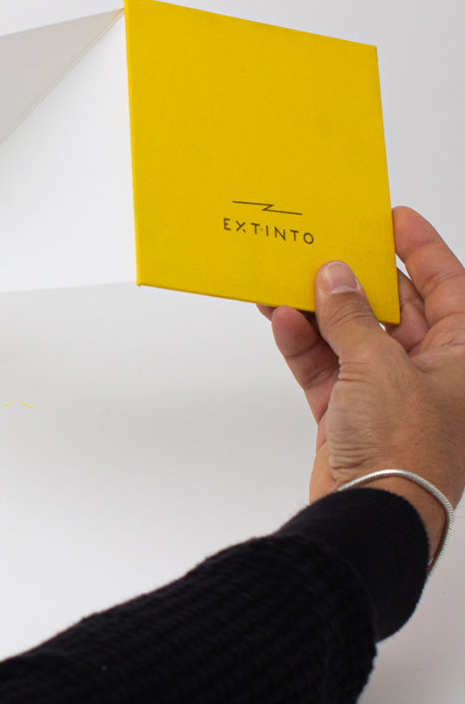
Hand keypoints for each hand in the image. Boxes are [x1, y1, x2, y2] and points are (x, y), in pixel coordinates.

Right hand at [260, 206, 464, 558]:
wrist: (372, 513)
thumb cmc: (405, 448)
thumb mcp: (379, 364)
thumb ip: (352, 316)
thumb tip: (335, 277)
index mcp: (463, 358)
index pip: (449, 288)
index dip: (423, 249)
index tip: (394, 218)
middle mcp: (429, 372)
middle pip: (394, 309)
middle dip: (358, 280)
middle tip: (327, 246)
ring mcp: (387, 392)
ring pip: (351, 335)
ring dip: (319, 310)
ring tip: (288, 280)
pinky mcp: (349, 411)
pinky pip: (324, 363)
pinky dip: (303, 343)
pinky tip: (282, 320)